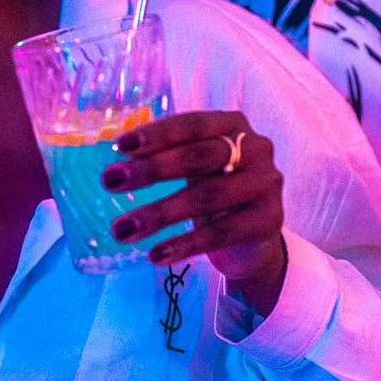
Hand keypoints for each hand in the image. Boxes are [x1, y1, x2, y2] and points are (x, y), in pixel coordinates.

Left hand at [102, 110, 286, 315]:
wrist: (252, 241)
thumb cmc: (214, 193)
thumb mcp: (193, 169)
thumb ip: (164, 158)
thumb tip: (116, 162)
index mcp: (233, 126)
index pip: (192, 125)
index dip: (157, 134)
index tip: (120, 147)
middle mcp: (256, 148)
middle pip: (199, 157)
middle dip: (151, 170)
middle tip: (111, 183)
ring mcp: (266, 183)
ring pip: (207, 197)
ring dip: (159, 214)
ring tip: (122, 230)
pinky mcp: (269, 220)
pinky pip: (221, 233)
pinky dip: (185, 245)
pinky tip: (156, 255)